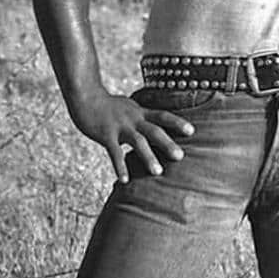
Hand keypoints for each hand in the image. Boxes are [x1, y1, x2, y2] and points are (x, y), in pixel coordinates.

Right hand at [69, 87, 193, 182]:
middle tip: (180, 156)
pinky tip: (125, 181)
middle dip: (167, 143)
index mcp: (141, 113)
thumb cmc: (110, 106)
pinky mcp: (105, 135)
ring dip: (148, 157)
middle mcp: (133, 119)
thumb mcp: (131, 107)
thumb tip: (157, 126)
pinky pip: (114, 153)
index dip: (177, 123)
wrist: (85, 96)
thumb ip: (143, 117)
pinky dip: (120, 167)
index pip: (163, 116)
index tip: (192, 131)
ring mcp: (120, 127)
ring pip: (137, 142)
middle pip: (154, 130)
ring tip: (158, 172)